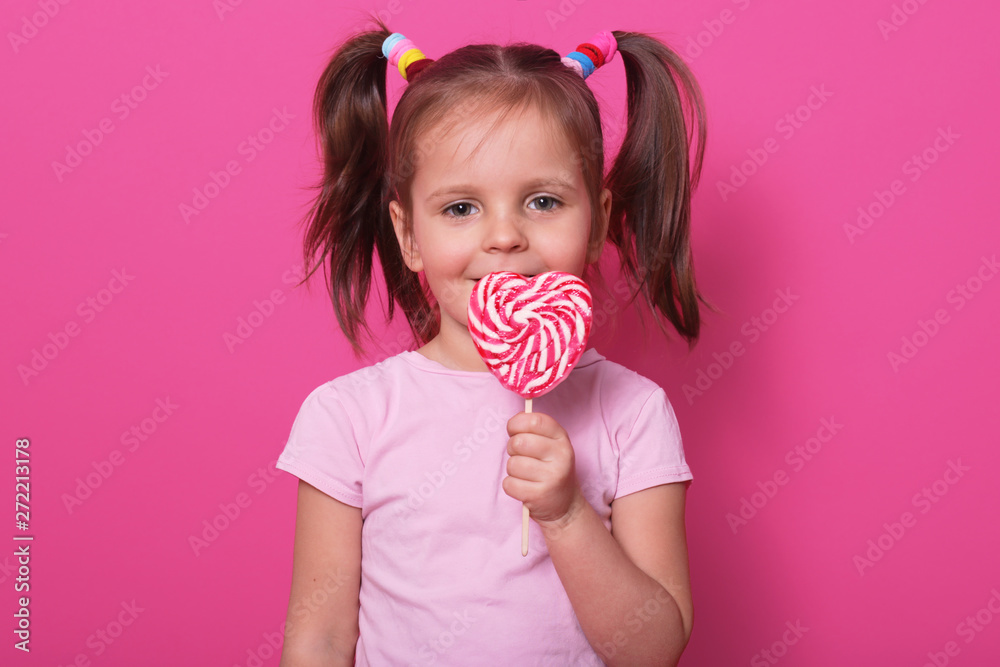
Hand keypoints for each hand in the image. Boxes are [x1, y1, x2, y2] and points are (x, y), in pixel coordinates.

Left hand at [503, 411, 584, 526]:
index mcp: (562, 438)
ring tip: (525, 475)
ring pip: (512, 464)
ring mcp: (552, 476)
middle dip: (512, 449)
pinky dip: (511, 486)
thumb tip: (513, 422)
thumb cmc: (551, 469)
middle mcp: (561, 456)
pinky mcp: (539, 495)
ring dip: (512, 470)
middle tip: (521, 456)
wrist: (566, 505)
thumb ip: (534, 430)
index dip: (516, 423)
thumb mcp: (551, 445)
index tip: (513, 431)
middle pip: (519, 442)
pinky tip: (524, 487)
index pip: (534, 421)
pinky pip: (509, 484)